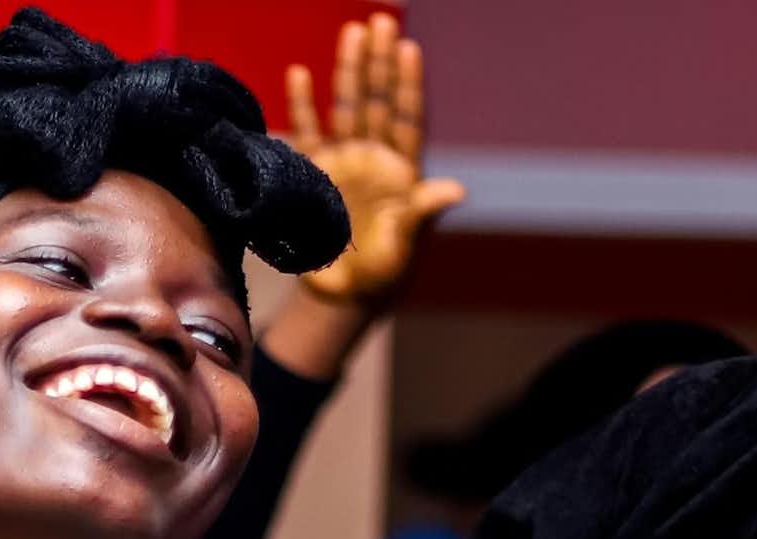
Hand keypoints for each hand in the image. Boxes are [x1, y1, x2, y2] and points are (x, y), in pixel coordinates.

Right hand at [286, 12, 465, 304]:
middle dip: (378, 61)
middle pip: (377, 99)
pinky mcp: (312, 174)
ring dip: (347, 71)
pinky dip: (302, 105)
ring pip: (345, 106)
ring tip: (351, 32)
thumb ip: (424, 210)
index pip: (407, 115)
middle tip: (379, 22)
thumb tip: (457, 190)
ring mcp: (343, 161)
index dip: (408, 83)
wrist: (343, 293)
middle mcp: (374, 156)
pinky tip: (299, 73)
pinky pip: (305, 133)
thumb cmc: (384, 270)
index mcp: (402, 169)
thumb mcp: (407, 243)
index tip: (409, 48)